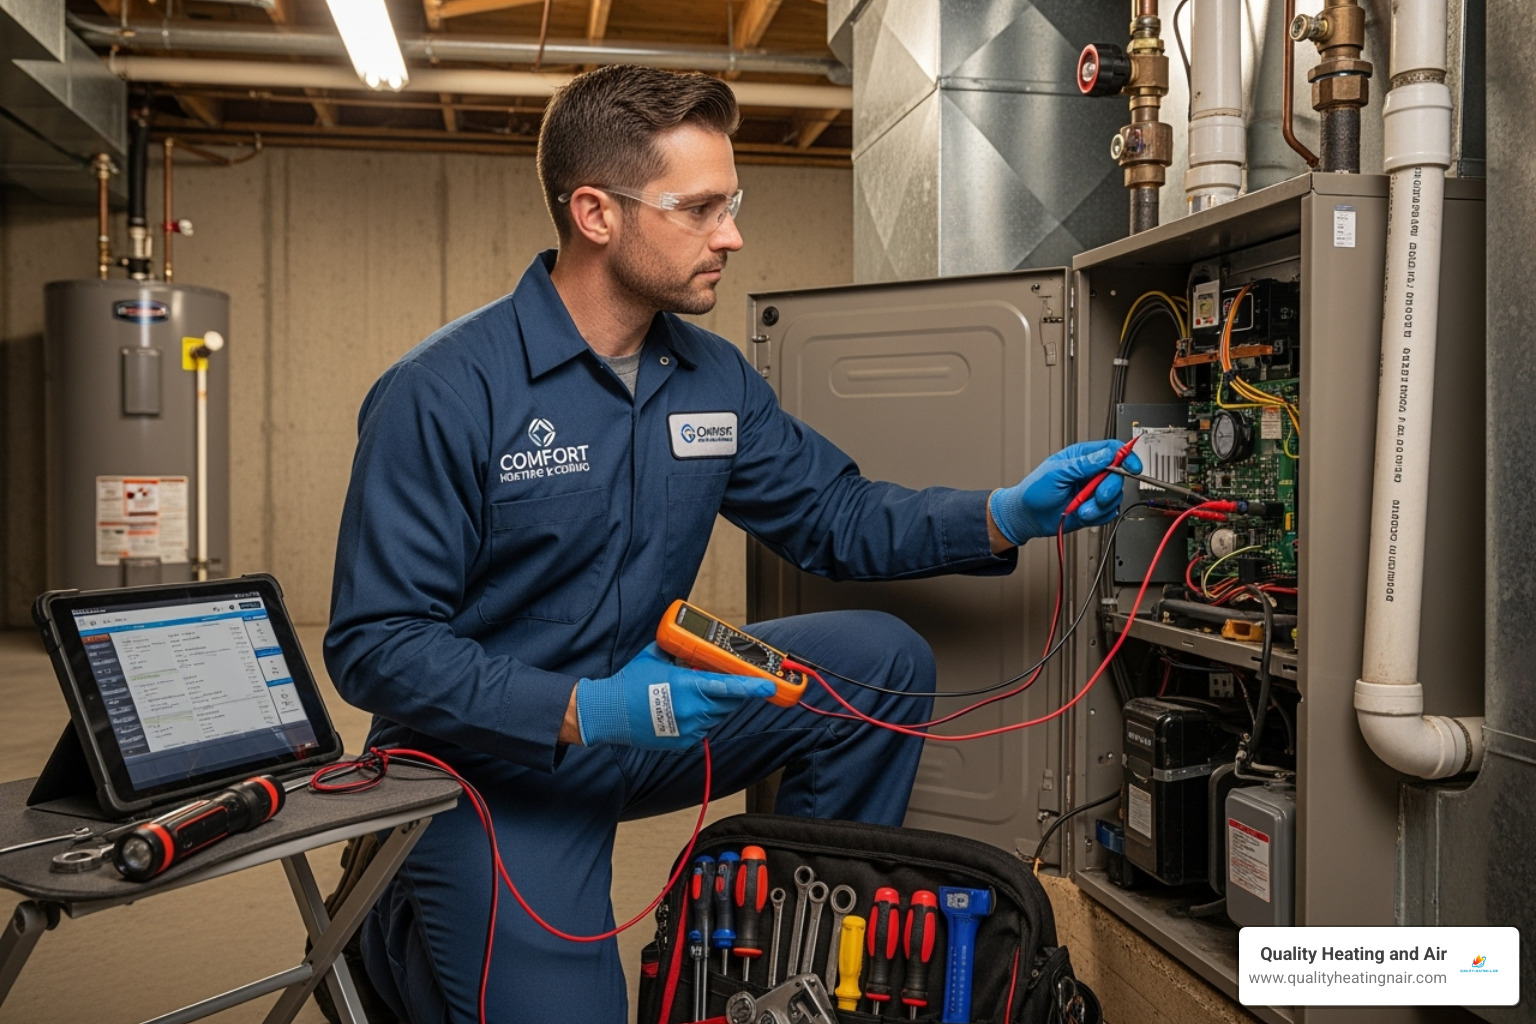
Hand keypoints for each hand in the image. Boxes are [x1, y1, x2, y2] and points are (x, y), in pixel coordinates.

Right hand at [574, 643, 776, 750]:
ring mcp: (689, 728)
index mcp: (689, 686)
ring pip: (717, 715)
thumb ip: (678, 649)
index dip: (753, 686)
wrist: (608, 713)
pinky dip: (700, 718)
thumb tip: (691, 643)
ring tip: (691, 695)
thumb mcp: (656, 656)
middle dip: (731, 692)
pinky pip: (703, 728)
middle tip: (723, 682)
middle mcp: (693, 709)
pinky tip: (682, 710)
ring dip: (714, 704)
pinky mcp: (683, 742)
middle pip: (728, 701)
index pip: (731, 686)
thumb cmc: (630, 683)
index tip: (769, 685)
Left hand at [988, 440, 1142, 543]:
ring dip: (1098, 506)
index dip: (1126, 456)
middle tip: (1097, 495)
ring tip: (1080, 507)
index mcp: (1083, 457)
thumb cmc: (1035, 491)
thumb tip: (1107, 453)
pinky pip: (1109, 513)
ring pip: (1115, 497)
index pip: (1113, 450)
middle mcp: (1092, 473)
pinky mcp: (1095, 508)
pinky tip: (1082, 514)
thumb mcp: (1056, 472)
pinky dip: (1097, 516)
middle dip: (1109, 488)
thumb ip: (1084, 463)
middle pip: (1119, 475)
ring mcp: (1094, 491)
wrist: (1028, 516)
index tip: (1132, 466)